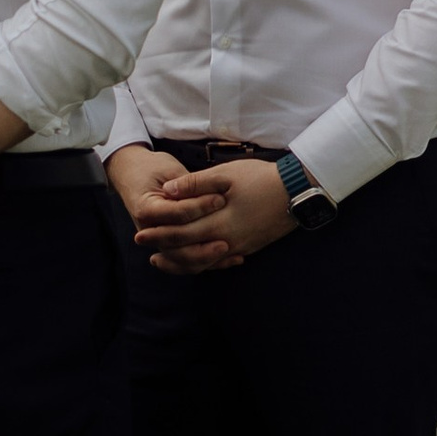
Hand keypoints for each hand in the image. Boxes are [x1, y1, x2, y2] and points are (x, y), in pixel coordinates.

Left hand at [124, 154, 298, 270]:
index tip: (139, 233)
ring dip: (179, 260)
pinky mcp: (248, 247)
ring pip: (202, 261)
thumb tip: (169, 189)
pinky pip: (219, 261)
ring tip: (161, 259)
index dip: (158, 234)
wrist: (297, 192)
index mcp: (219, 222)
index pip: (180, 233)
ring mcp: (239, 247)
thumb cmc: (261, 179)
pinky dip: (201, 262)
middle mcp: (227, 240)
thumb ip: (196, 183)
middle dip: (163, 247)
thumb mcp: (226, 174)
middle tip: (142, 244)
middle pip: (188, 249)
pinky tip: (194, 258)